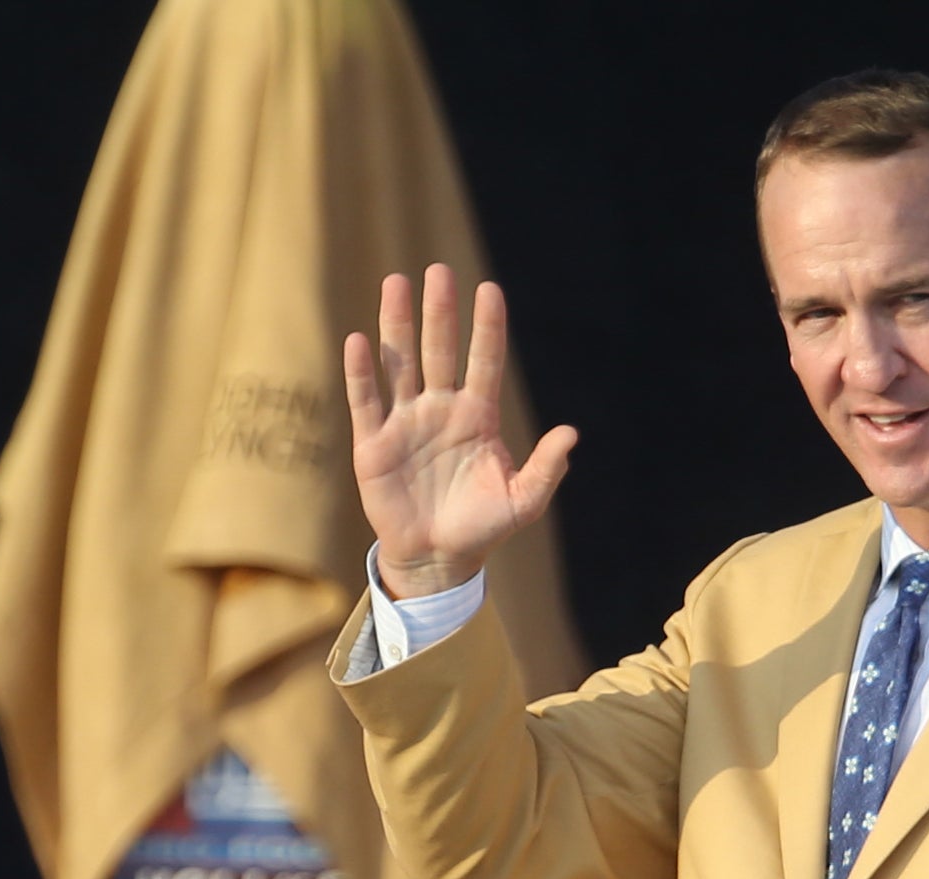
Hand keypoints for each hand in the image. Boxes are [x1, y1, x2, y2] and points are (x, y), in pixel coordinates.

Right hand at [342, 263, 577, 598]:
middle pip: (439, 350)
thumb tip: (570, 433)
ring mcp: (405, 422)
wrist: (437, 558)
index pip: (484, 362)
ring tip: (396, 283)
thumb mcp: (522, 502)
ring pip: (400, 363)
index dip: (487, 328)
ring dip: (397, 325)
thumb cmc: (482, 528)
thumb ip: (545, 469)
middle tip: (439, 271)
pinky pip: (366, 400)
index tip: (490, 290)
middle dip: (439, 312)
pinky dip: (361, 372)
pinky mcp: (373, 443)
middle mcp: (441, 409)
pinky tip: (358, 340)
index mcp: (478, 417)